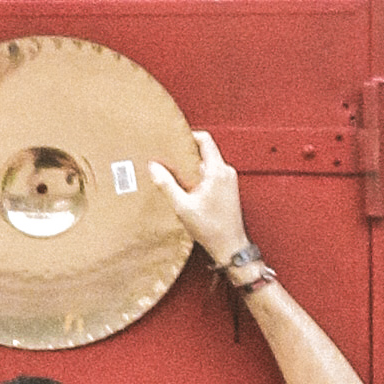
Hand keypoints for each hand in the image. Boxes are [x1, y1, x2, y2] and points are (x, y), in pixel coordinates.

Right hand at [148, 128, 248, 265]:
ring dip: (191, 170)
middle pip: (204, 153)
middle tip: (168, 161)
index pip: (205, 140)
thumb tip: (153, 167)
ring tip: (176, 179)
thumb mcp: (182, 206)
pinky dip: (198, 179)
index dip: (189, 136)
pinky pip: (211, 175)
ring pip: (207, 166)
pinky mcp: (228, 189)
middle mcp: (226, 172)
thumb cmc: (211, 228)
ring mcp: (229, 181)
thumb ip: (167, 185)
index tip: (174, 139)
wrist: (230, 246)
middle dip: (186, 156)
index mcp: (217, 171)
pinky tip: (187, 191)